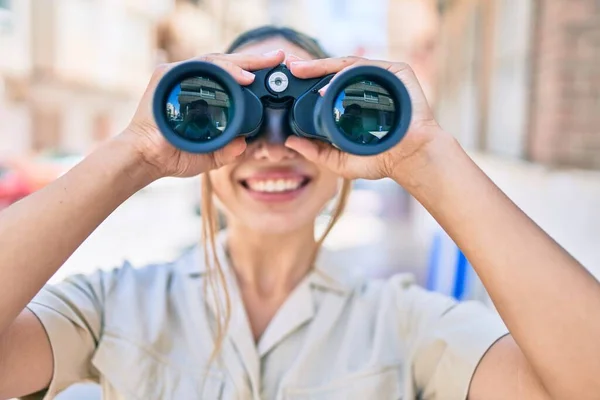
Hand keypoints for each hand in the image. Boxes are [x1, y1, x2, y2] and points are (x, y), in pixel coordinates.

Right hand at [121, 51, 285, 178]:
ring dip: (240, 65)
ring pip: (215, 62)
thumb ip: (227, 150)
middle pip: (226, 65)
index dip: (252, 73)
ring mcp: (178, 76)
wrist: (147, 160)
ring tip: (259, 72)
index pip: (230, 79)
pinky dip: (222, 70)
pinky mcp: (166, 74)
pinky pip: (199, 67)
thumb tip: (244, 145)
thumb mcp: (210, 155)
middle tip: (278, 57)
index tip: (275, 70)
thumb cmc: (174, 156)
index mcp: (201, 96)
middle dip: (254, 61)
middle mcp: (190, 82)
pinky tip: (241, 77)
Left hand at [284, 56, 445, 181]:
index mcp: (355, 100)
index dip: (308, 79)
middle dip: (310, 67)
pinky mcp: (397, 72)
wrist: (410, 159)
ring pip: (348, 65)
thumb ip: (316, 152)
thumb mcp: (339, 159)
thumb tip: (290, 142)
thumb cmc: (381, 160)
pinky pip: (368, 67)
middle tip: (290, 66)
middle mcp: (368, 86)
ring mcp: (382, 78)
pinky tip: (330, 81)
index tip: (288, 76)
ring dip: (323, 65)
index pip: (328, 85)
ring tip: (302, 69)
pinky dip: (348, 71)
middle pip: (335, 71)